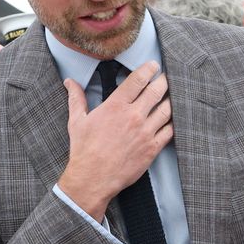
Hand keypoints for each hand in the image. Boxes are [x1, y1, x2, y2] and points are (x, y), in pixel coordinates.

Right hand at [58, 62, 171, 220]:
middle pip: (157, 91)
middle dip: (164, 80)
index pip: (138, 80)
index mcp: (116, 106)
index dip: (148, 69)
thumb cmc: (84, 150)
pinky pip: (169, 131)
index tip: (153, 65)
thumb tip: (70, 82)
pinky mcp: (152, 148)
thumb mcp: (77, 121)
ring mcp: (145, 133)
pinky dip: (173, 122)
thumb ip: (77, 98)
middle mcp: (134, 117)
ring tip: (172, 95)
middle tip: (166, 76)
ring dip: (171, 99)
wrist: (93, 178)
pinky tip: (173, 118)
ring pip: (167, 109)